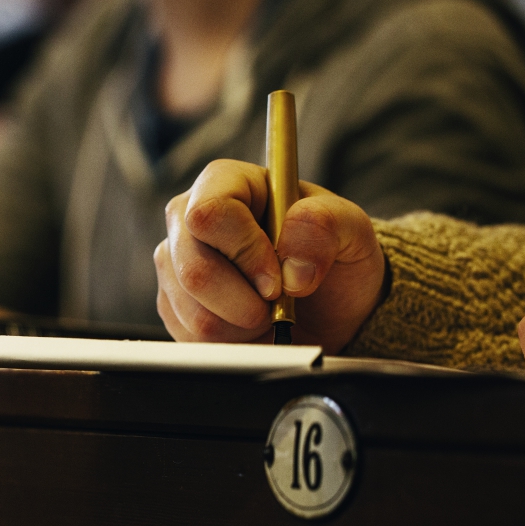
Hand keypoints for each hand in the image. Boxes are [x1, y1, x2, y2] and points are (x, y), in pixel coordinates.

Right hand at [154, 159, 386, 354]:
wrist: (327, 305)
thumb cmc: (333, 255)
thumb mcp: (351, 230)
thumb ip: (326, 226)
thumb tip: (291, 262)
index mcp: (228, 183)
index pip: (209, 213)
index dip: (244, 252)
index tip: (277, 279)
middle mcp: (190, 218)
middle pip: (193, 270)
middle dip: (244, 302)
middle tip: (276, 303)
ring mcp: (176, 263)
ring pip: (192, 311)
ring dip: (240, 325)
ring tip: (266, 312)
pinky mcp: (173, 304)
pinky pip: (190, 336)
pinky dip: (230, 342)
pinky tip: (248, 326)